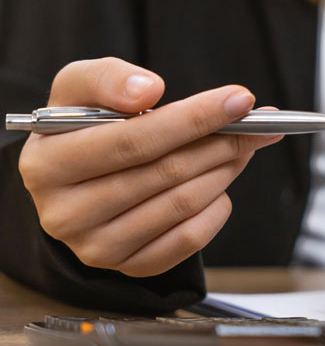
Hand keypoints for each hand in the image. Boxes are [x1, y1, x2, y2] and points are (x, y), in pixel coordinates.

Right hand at [18, 57, 281, 276]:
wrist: (72, 182)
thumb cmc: (81, 129)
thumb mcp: (78, 89)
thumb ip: (107, 78)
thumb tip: (148, 89)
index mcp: (47, 164)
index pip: (135, 139)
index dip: (194, 118)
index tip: (239, 101)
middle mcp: (65, 213)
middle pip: (167, 172)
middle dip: (221, 142)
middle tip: (255, 124)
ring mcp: (98, 247)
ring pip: (184, 204)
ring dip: (224, 169)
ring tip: (239, 146)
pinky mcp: (130, 266)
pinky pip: (190, 239)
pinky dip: (216, 207)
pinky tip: (218, 184)